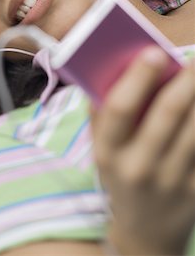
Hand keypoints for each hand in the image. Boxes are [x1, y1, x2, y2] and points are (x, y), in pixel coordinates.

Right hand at [91, 47, 194, 254]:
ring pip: (194, 128)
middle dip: (184, 80)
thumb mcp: (101, 151)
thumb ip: (100, 114)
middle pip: (167, 114)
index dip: (138, 78)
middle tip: (194, 57)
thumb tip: (111, 71)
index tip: (154, 52)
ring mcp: (172, 180)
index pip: (121, 109)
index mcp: (108, 153)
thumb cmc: (119, 179)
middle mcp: (139, 166)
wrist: (145, 233)